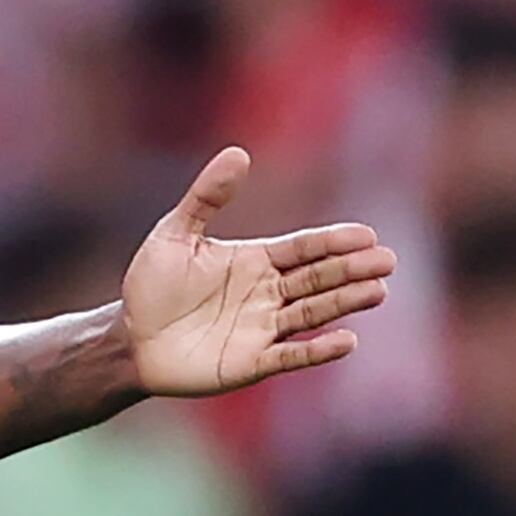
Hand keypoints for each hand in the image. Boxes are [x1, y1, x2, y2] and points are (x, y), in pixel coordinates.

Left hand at [123, 147, 395, 395]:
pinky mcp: (251, 362)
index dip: (333, 242)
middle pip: (318, 278)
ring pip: (313, 313)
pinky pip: (290, 355)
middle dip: (351, 269)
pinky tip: (347, 341)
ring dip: (345, 303)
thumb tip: (238, 153)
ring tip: (377, 292)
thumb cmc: (152, 287)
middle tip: (386, 261)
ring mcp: (263, 328)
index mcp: (257, 261)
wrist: (129, 341)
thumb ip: (206, 198)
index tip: (366, 235)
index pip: (304, 248)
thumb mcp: (173, 236)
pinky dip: (318, 350)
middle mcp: (269, 293)